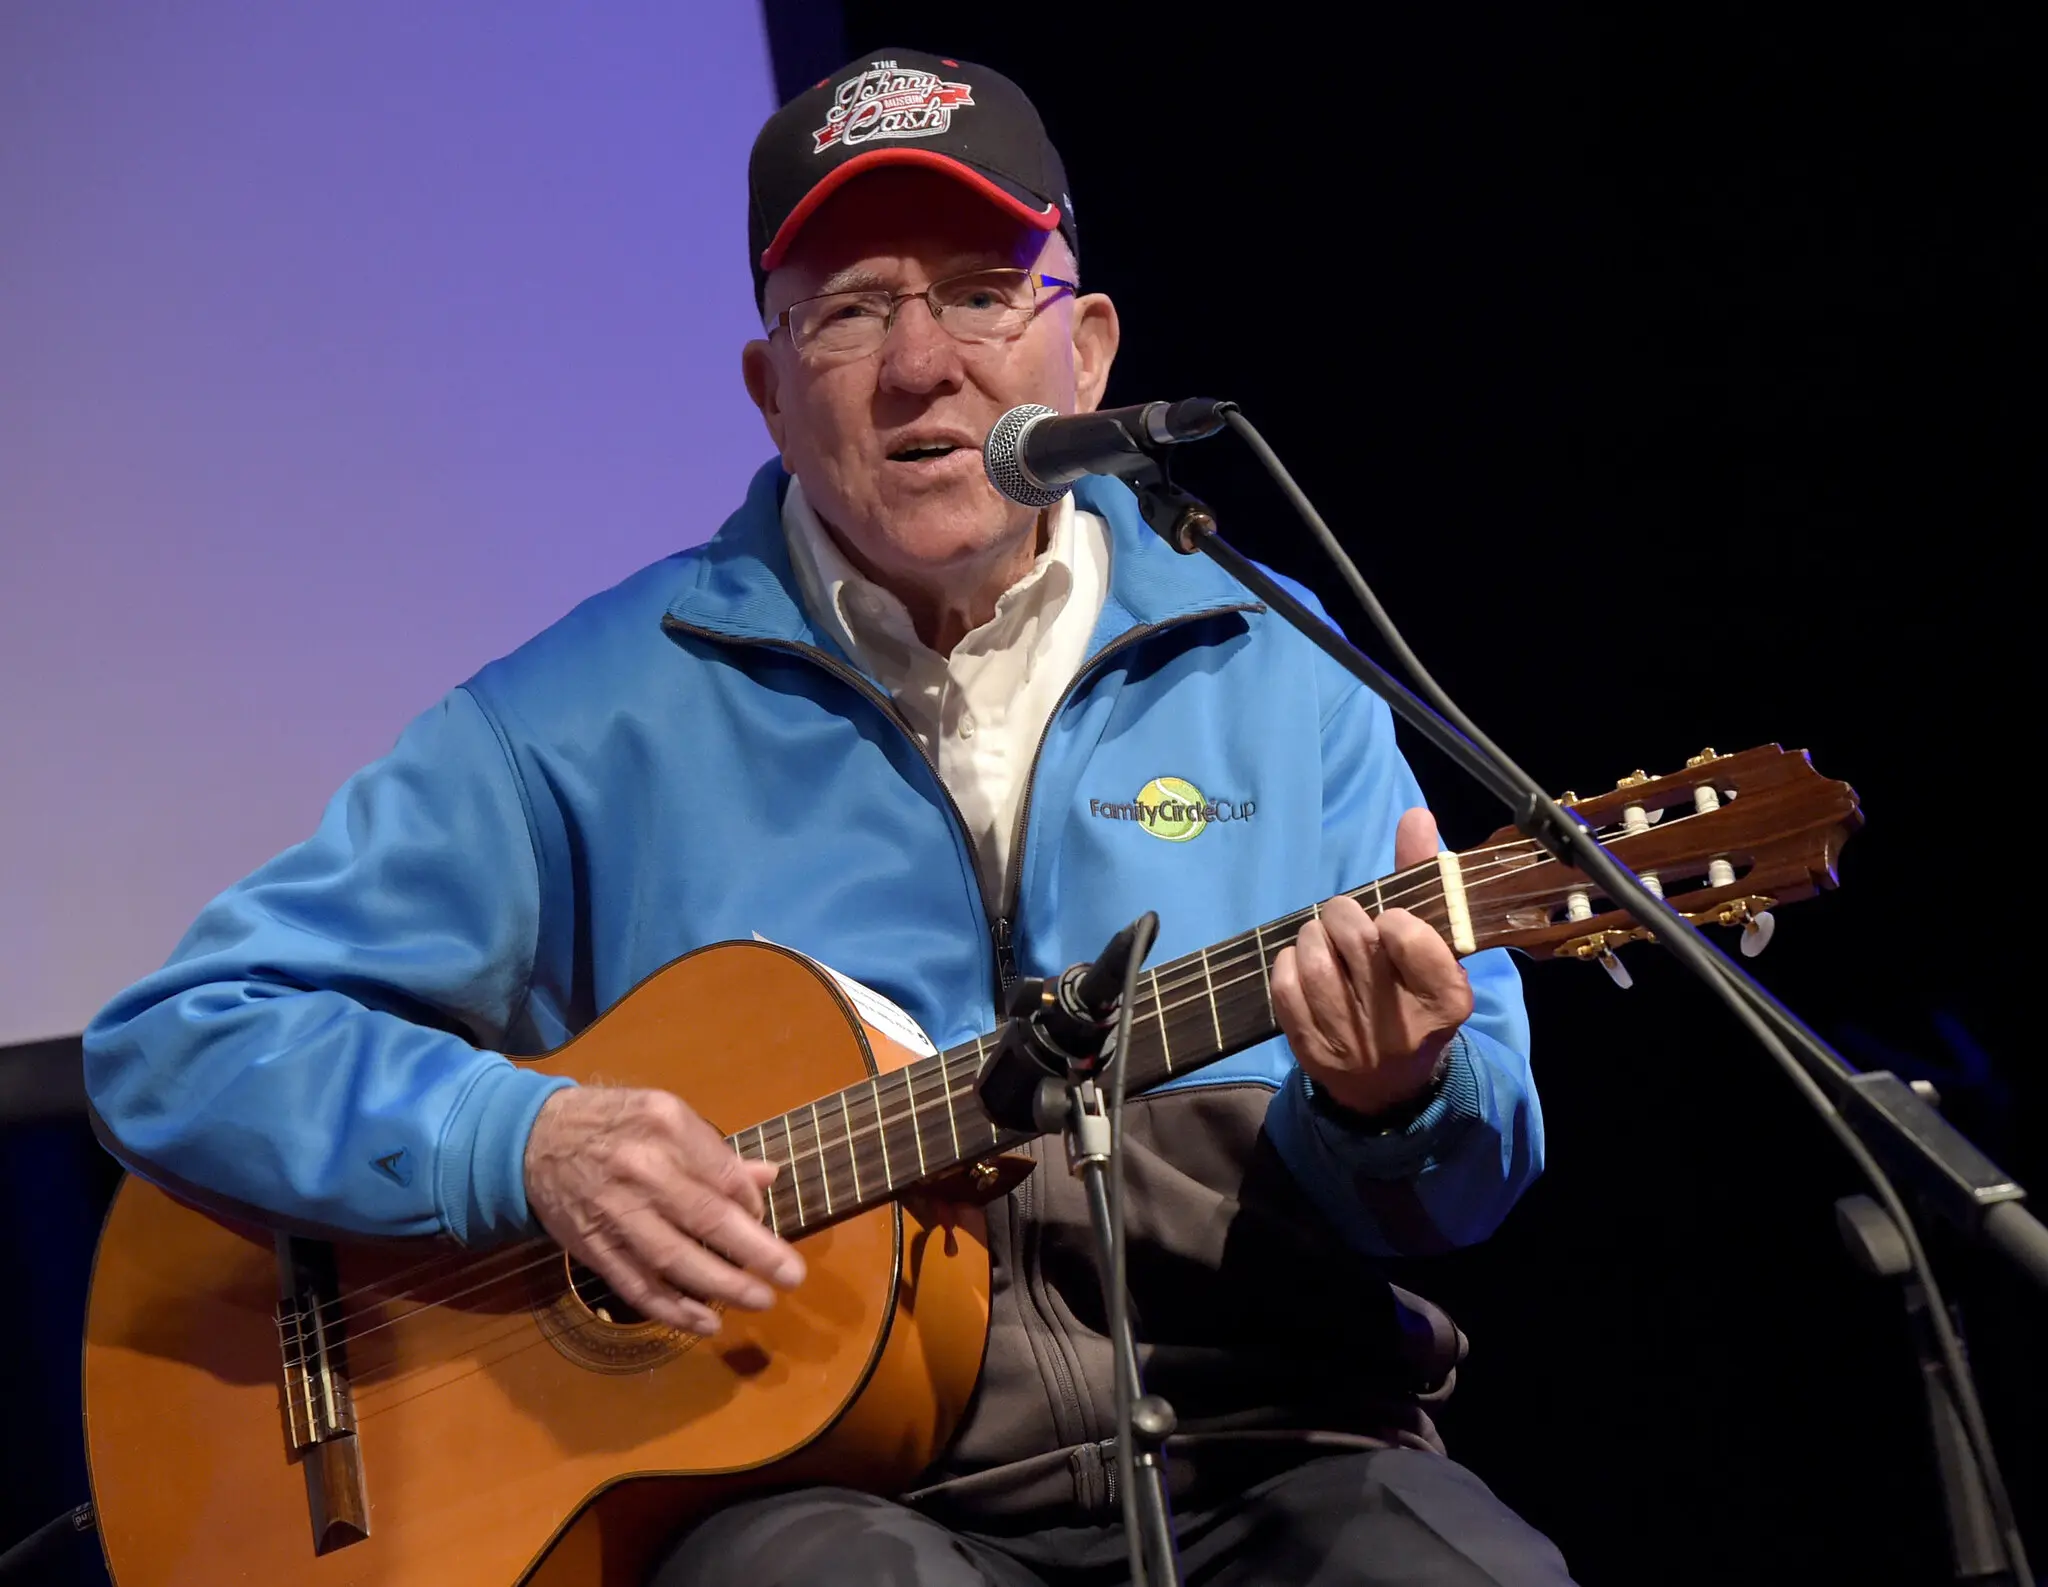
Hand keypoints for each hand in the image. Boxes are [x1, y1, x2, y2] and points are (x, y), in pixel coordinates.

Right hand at [523, 1085, 805, 1334]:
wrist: (532, 1140)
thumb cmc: (612, 1124)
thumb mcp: (664, 1115)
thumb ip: (714, 1151)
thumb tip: (768, 1176)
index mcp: (666, 1127)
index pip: (724, 1175)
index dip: (752, 1206)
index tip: (764, 1224)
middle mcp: (642, 1169)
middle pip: (706, 1218)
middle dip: (754, 1252)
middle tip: (791, 1277)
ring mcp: (615, 1213)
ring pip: (673, 1259)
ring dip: (720, 1286)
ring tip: (759, 1300)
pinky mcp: (593, 1248)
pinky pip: (636, 1286)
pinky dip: (672, 1309)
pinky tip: (704, 1322)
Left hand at [1272, 808, 1474, 1117]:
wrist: (1390, 1087)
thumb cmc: (1414, 997)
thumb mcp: (1435, 947)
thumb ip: (1423, 880)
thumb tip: (1414, 815)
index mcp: (1445, 1000)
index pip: (1407, 935)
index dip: (1392, 918)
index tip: (1391, 922)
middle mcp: (1402, 1028)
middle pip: (1356, 942)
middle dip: (1343, 915)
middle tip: (1344, 916)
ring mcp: (1354, 1044)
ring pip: (1315, 964)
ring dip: (1312, 936)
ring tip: (1321, 937)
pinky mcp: (1312, 1052)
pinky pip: (1285, 989)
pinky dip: (1287, 963)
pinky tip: (1301, 963)